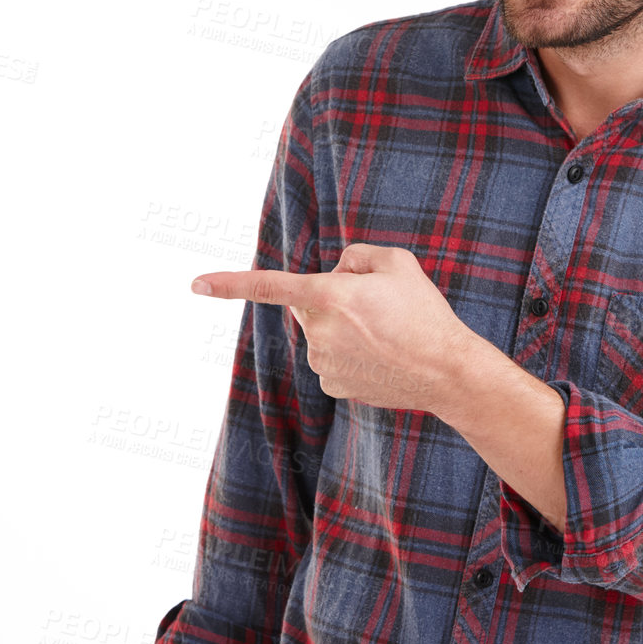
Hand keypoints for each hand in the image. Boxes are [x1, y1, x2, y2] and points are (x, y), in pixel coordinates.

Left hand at [190, 243, 477, 415]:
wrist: (447, 372)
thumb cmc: (425, 313)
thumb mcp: (397, 262)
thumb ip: (355, 256)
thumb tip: (336, 274)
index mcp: (329, 296)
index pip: (269, 286)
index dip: (229, 284)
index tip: (195, 284)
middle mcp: (319, 331)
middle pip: (310, 304)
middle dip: (332, 299)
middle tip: (378, 307)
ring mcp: (323, 363)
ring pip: (323, 334)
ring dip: (345, 329)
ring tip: (388, 335)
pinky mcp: (333, 386)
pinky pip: (332, 360)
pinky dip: (352, 355)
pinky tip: (382, 358)